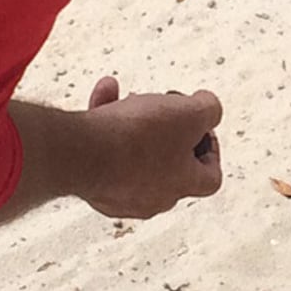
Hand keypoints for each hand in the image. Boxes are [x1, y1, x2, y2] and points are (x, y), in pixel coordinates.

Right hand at [9, 76, 223, 221]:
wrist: (80, 153)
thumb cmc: (138, 136)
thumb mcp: (190, 112)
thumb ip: (209, 108)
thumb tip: (208, 105)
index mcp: (183, 185)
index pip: (210, 177)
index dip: (211, 148)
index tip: (199, 126)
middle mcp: (153, 198)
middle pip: (169, 162)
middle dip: (166, 128)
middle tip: (160, 106)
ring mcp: (120, 194)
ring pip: (134, 153)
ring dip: (134, 121)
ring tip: (127, 97)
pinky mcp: (91, 185)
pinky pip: (104, 153)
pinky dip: (106, 124)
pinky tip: (104, 93)